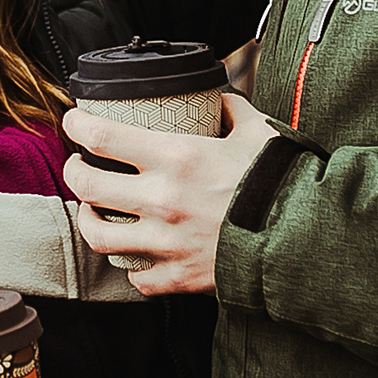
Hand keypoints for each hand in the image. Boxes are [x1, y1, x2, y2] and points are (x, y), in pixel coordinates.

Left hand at [63, 93, 277, 295]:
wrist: (305, 240)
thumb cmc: (281, 184)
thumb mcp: (258, 133)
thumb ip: (232, 111)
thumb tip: (220, 99)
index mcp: (176, 158)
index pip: (101, 136)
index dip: (77, 124)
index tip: (74, 121)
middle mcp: (162, 200)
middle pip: (86, 186)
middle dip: (73, 171)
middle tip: (78, 165)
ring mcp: (166, 242)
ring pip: (98, 235)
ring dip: (89, 220)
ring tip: (94, 211)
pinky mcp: (178, 276)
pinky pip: (137, 278)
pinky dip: (133, 267)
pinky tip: (138, 255)